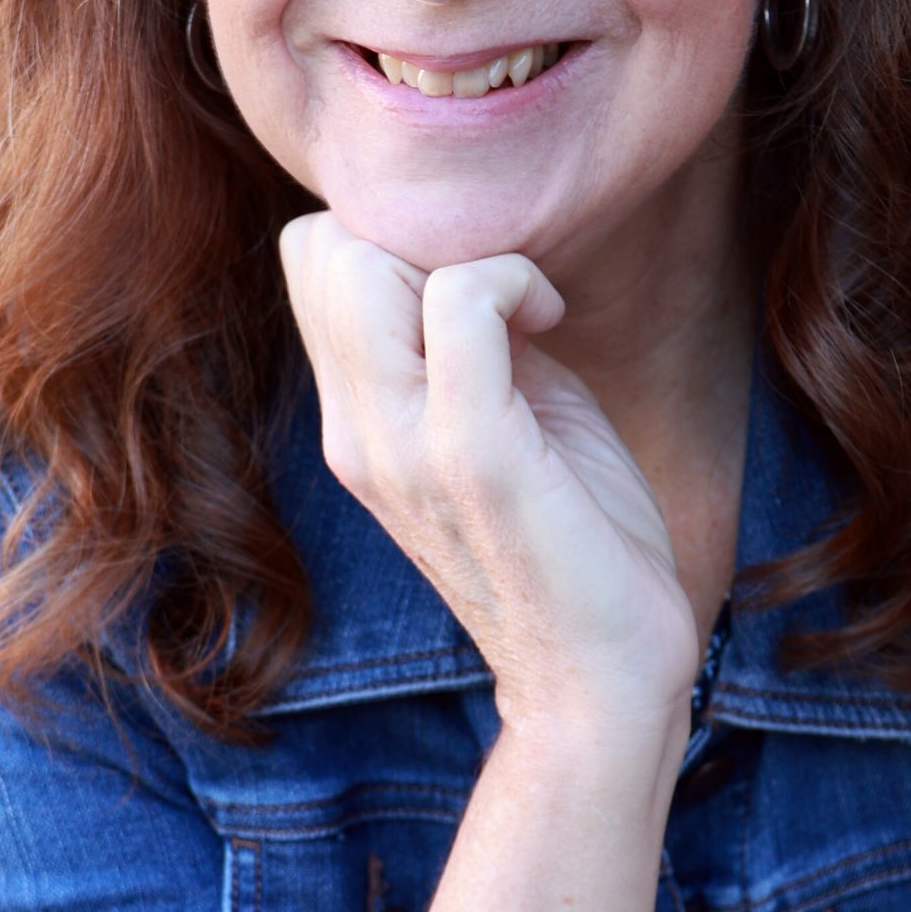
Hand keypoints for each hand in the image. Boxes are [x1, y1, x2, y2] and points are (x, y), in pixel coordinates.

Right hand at [279, 212, 698, 735]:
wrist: (601, 676)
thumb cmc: (574, 540)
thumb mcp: (503, 417)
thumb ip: (466, 343)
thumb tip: (472, 256)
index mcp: (354, 424)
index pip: (309, 263)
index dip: (392, 237)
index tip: (477, 284)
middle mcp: (355, 433)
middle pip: (322, 250)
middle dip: (422, 235)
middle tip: (503, 291)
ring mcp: (400, 445)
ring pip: (366, 264)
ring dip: (466, 254)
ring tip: (528, 307)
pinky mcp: (469, 453)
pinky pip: (461, 299)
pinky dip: (513, 280)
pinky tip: (552, 320)